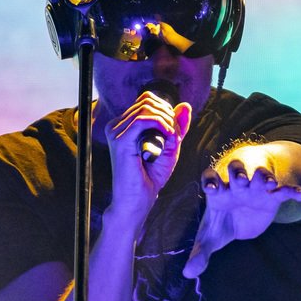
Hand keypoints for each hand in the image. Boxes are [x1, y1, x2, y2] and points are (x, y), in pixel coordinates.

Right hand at [103, 90, 192, 228]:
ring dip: (166, 120)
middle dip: (167, 114)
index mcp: (123, 126)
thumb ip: (176, 126)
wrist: (137, 201)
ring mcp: (116, 132)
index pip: (145, 100)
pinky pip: (143, 119)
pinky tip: (168, 137)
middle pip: (146, 100)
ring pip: (146, 108)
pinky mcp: (120, 141)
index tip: (174, 129)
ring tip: (172, 138)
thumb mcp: (169, 147)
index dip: (165, 108)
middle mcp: (116, 126)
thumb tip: (185, 105)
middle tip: (175, 135)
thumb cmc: (150, 177)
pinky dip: (161, 124)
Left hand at [183, 155, 300, 278]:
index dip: (210, 180)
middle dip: (238, 172)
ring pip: (260, 174)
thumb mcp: (209, 239)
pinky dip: (292, 190)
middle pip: (236, 169)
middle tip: (241, 179)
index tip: (211, 188)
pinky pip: (283, 190)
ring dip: (264, 176)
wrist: (242, 219)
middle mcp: (236, 186)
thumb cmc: (222, 223)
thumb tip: (187, 273)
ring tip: (268, 183)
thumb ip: (199, 254)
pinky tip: (300, 194)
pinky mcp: (272, 197)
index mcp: (218, 192)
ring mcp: (255, 189)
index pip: (211, 178)